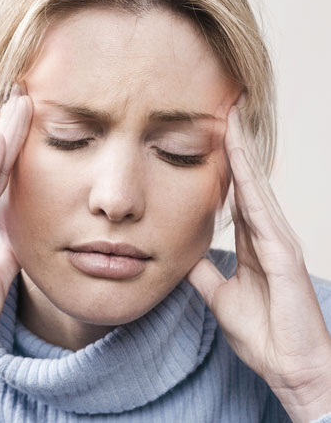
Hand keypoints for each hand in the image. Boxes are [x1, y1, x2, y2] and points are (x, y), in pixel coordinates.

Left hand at [186, 93, 330, 421]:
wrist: (291, 368)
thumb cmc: (263, 334)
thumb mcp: (220, 297)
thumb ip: (204, 272)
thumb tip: (182, 255)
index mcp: (254, 241)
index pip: (237, 192)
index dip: (224, 163)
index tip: (213, 133)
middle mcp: (268, 232)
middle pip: (248, 179)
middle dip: (236, 143)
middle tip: (226, 106)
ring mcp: (279, 238)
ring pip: (257, 183)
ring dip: (243, 149)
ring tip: (232, 115)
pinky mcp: (284, 251)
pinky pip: (262, 206)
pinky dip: (251, 177)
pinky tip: (239, 153)